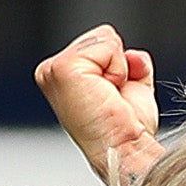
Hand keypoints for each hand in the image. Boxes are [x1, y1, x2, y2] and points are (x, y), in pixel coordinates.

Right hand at [37, 24, 162, 183]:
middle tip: (113, 97)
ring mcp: (53, 69)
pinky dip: (118, 68)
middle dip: (118, 65)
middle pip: (102, 36)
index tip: (113, 97)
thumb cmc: (126, 130)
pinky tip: (109, 92)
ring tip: (111, 96)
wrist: (124, 150)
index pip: (101, 42)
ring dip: (119, 68)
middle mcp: (51, 71)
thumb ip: (131, 63)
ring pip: (105, 38)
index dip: (119, 67)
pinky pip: (108, 45)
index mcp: (62, 75)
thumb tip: (133, 55)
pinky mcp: (63, 69)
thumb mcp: (132, 87)